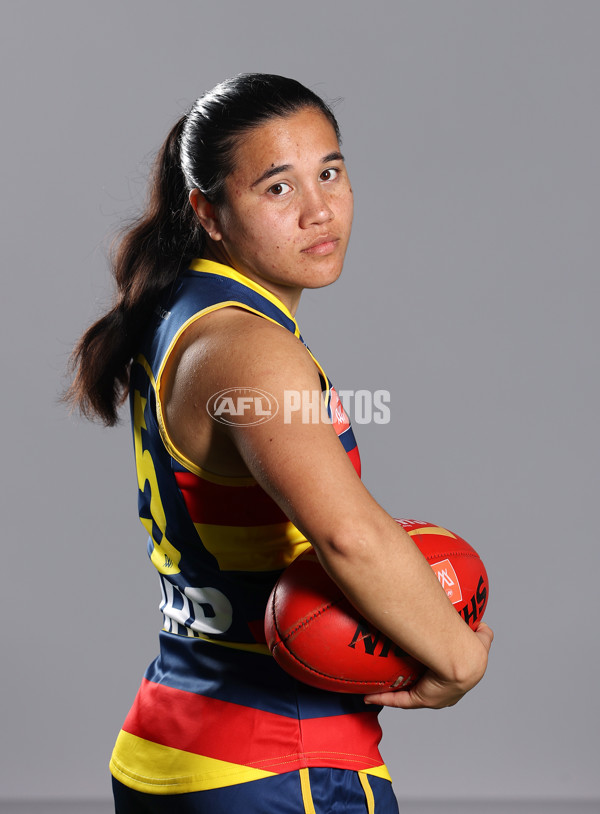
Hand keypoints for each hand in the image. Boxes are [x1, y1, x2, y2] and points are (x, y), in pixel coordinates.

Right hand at [364, 622, 493, 709]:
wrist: (462, 658)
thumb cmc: (468, 644)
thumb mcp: (479, 638)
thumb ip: (482, 632)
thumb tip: (483, 622)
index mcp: (462, 677)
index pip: (450, 679)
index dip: (440, 673)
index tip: (429, 665)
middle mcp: (449, 691)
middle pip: (430, 689)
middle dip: (418, 684)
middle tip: (400, 672)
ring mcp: (435, 697)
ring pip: (411, 695)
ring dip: (396, 692)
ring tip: (378, 686)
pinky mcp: (422, 699)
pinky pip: (400, 701)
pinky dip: (384, 698)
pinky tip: (370, 695)